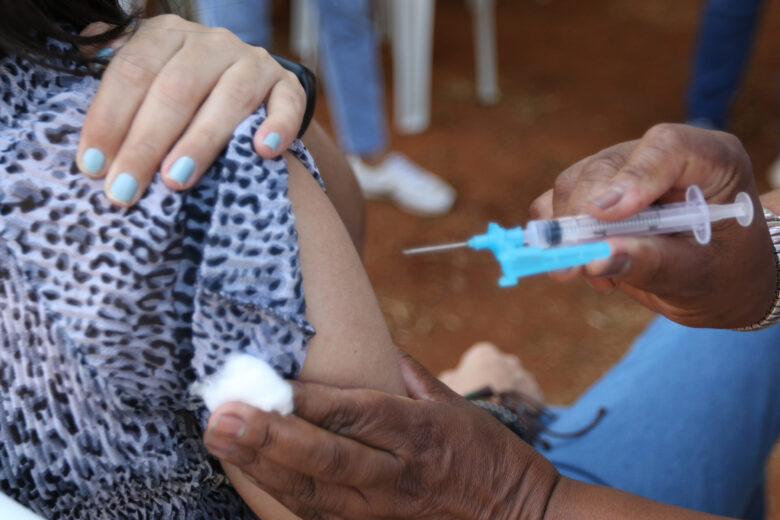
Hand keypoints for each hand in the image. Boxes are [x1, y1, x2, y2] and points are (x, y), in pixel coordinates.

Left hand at [77, 15, 305, 205]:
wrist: (253, 88)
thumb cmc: (189, 95)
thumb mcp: (150, 77)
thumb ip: (121, 78)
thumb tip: (85, 77)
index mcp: (167, 35)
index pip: (132, 71)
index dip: (108, 119)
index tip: (92, 167)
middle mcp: (211, 42)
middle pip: (176, 88)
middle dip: (146, 143)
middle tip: (125, 189)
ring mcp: (254, 61)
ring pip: (230, 96)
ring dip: (201, 141)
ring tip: (176, 180)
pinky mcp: (288, 85)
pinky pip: (287, 104)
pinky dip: (277, 126)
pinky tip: (263, 152)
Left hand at [203, 352, 559, 519]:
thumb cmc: (491, 458)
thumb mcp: (456, 408)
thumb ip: (411, 376)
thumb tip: (378, 345)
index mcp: (420, 433)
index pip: (355, 413)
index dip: (306, 398)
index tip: (264, 378)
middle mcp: (398, 474)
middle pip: (325, 456)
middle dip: (269, 434)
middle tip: (222, 413)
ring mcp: (384, 512)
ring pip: (314, 492)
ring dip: (263, 467)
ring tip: (221, 440)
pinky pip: (321, 518)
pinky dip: (281, 498)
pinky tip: (249, 477)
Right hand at [530, 123, 774, 328]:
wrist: (720, 281)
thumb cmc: (724, 274)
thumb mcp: (699, 277)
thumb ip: (653, 265)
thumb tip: (594, 259)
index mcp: (711, 160)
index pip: (666, 147)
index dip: (632, 177)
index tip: (606, 216)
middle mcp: (660, 156)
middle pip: (605, 167)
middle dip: (582, 217)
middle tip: (573, 264)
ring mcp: (622, 169)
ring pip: (572, 183)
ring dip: (571, 234)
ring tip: (599, 276)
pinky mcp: (592, 191)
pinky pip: (555, 203)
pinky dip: (560, 238)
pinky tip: (591, 265)